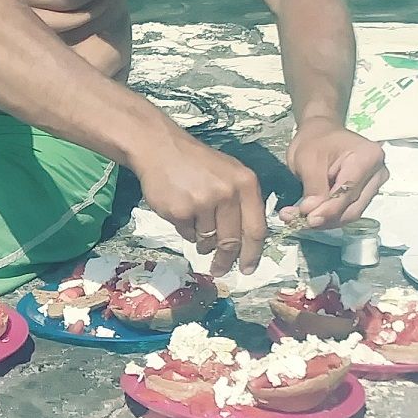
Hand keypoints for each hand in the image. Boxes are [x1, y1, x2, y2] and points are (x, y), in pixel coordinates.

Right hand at [138, 131, 265, 277]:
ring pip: (209, 239)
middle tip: (221, 270)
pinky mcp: (180, 211)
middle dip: (227, 260)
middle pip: (232, 241)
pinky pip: (188, 235)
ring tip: (196, 222)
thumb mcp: (230, 173)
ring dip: (203, 241)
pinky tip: (182, 212)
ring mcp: (203, 202)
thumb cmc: (198, 163)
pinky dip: (187, 231)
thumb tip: (246, 242)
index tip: (248, 269)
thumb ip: (242, 203)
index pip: (256, 228)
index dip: (253, 253)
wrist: (161, 148)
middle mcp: (227, 192)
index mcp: (245, 183)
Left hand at [284, 123, 386, 227]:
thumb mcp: (307, 160)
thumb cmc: (315, 140)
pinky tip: (310, 215)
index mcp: (367, 157)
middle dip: (325, 218)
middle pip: (352, 207)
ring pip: (350, 213)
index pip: (349, 192)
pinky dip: (328, 216)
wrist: (321, 133)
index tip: (306, 218)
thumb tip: (312, 215)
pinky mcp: (365, 194)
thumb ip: (313, 188)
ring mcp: (374, 185)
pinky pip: (348, 211)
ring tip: (299, 218)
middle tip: (298, 221)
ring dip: (325, 221)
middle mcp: (377, 173)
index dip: (327, 210)